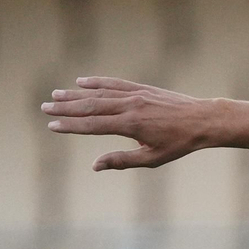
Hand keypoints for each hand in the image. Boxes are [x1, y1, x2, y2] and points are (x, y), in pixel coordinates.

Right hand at [42, 77, 218, 170]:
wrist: (204, 120)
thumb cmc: (180, 143)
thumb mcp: (153, 158)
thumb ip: (122, 160)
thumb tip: (95, 166)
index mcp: (130, 126)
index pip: (93, 125)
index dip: (71, 126)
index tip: (52, 126)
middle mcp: (130, 107)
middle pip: (91, 106)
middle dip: (66, 108)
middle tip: (45, 108)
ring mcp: (136, 95)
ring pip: (100, 93)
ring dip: (76, 94)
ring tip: (56, 95)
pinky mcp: (143, 88)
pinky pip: (115, 83)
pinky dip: (97, 82)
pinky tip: (82, 82)